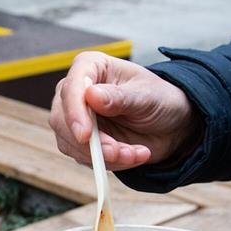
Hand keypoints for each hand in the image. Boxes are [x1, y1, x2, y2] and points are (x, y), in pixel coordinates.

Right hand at [49, 51, 202, 170]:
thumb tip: (91, 95)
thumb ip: (119, 97)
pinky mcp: (80, 142)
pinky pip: (83, 158)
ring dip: (103, 156)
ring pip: (70, 143)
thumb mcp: (146, 96)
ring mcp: (75, 118)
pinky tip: (131, 155)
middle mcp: (76, 92)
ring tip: (134, 154)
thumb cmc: (159, 100)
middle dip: (89, 143)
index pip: (71, 87)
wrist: (169, 125)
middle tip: (117, 152)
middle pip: (62, 119)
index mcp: (91, 67)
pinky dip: (108, 163)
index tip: (86, 135)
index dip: (74, 112)